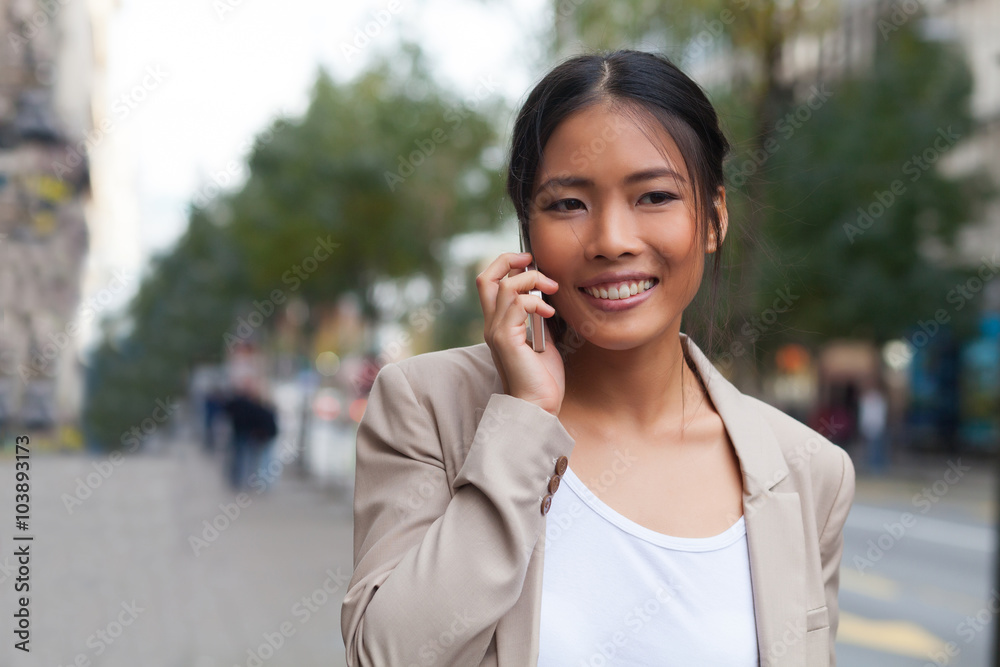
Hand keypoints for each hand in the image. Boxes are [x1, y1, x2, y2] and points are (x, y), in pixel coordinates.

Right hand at [476, 252, 564, 416]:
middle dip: (509, 260)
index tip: (530, 263)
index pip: (490, 283)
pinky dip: (535, 302)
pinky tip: (550, 314)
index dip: (507, 265)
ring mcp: (496, 331)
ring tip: (551, 290)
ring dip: (532, 281)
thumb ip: (538, 318)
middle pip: (486, 277)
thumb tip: (547, 296)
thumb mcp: (542, 340)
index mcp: (498, 323)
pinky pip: (516, 304)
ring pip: (505, 286)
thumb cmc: (541, 378)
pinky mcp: (506, 339)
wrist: (537, 406)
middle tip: (532, 260)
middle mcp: (491, 324)